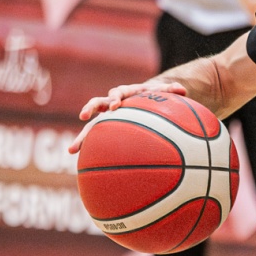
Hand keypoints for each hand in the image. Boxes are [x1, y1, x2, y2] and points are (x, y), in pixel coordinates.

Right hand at [66, 80, 184, 152]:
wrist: (144, 100)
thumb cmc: (154, 97)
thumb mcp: (162, 94)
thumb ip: (169, 91)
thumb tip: (183, 89)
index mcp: (124, 94)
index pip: (117, 93)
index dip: (114, 98)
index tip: (114, 106)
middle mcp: (111, 104)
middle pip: (96, 104)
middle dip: (89, 110)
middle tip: (84, 117)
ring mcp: (106, 118)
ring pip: (91, 126)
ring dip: (81, 137)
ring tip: (72, 150)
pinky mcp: (106, 129)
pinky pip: (96, 140)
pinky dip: (89, 151)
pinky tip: (82, 166)